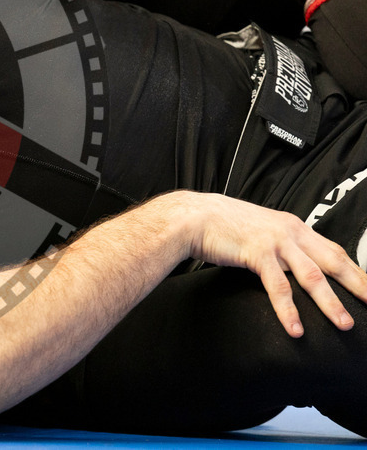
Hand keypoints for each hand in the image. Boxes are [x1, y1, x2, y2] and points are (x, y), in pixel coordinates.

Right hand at [172, 191, 366, 337]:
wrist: (194, 217)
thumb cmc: (222, 224)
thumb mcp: (260, 229)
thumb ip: (280, 245)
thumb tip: (291, 265)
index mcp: (293, 226)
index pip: (334, 250)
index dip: (354, 271)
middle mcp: (290, 232)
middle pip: (333, 261)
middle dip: (357, 285)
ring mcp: (275, 242)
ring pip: (312, 277)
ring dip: (330, 303)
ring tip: (344, 323)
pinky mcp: (257, 253)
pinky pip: (278, 286)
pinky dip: (288, 310)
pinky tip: (296, 327)